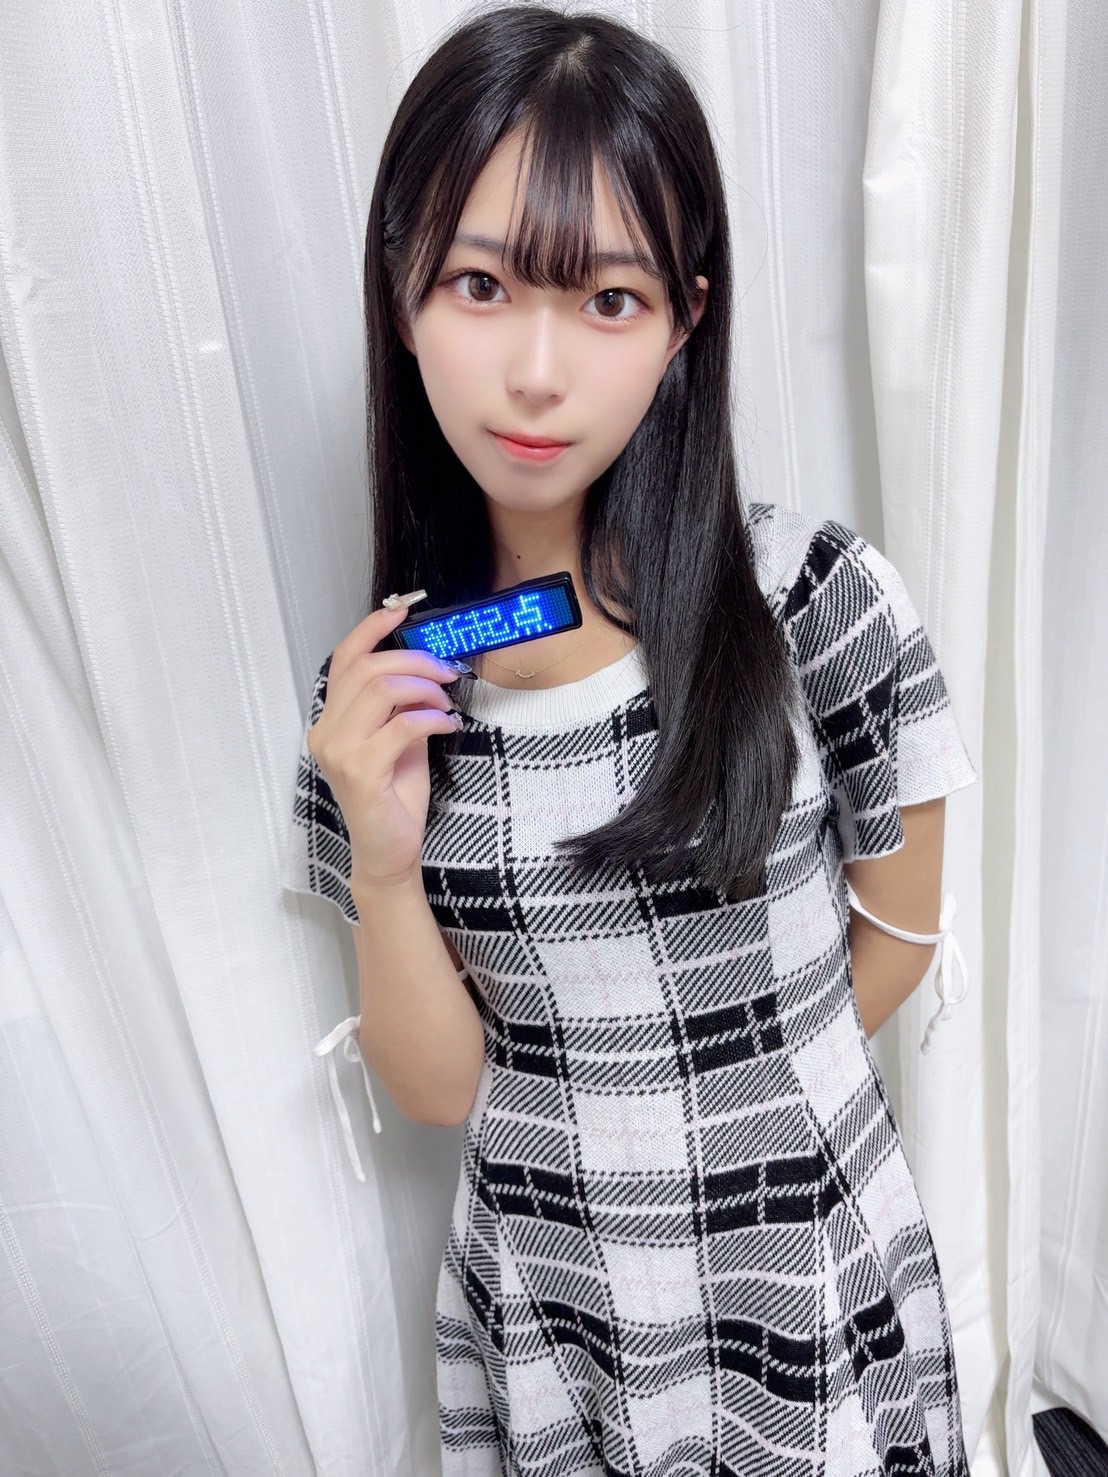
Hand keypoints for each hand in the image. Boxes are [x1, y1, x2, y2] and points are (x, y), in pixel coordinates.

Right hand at [306, 604, 461, 888]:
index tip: (403, 610)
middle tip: (447, 671)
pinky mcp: (361, 771)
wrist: (389, 851)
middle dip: (415, 660)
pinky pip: (402, 725)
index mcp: (331, 720)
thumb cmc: (393, 796)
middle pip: (367, 668)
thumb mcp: (399, 739)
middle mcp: (326, 731)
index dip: (371, 629)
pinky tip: (447, 725)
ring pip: (382, 690)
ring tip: (445, 702)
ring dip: (424, 688)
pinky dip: (431, 717)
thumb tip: (427, 665)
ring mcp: (339, 751)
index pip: (343, 660)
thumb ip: (401, 704)